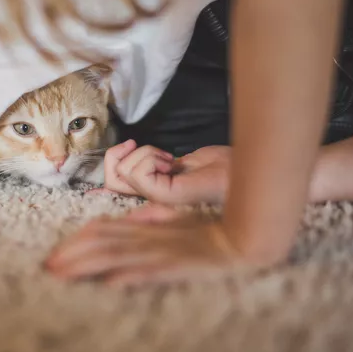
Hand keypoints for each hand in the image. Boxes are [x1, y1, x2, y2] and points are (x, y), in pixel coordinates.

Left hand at [44, 204, 250, 286]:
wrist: (240, 239)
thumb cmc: (205, 230)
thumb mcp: (172, 218)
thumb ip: (145, 218)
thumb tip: (116, 223)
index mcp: (143, 226)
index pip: (101, 230)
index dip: (75, 241)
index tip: (54, 256)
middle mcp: (146, 237)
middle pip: (100, 242)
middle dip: (70, 255)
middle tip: (46, 269)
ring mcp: (160, 251)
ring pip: (115, 255)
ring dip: (86, 266)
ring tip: (63, 276)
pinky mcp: (176, 265)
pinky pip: (148, 271)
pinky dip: (128, 276)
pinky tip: (109, 284)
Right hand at [96, 141, 230, 204]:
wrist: (252, 170)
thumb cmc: (223, 167)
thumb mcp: (183, 161)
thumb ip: (154, 165)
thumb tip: (125, 161)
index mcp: (155, 193)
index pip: (115, 191)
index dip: (100, 179)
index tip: (115, 157)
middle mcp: (153, 199)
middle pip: (111, 180)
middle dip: (118, 156)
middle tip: (153, 151)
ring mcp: (159, 199)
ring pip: (123, 174)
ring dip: (143, 155)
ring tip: (169, 158)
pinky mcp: (166, 196)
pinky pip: (139, 175)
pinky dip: (149, 158)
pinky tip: (172, 162)